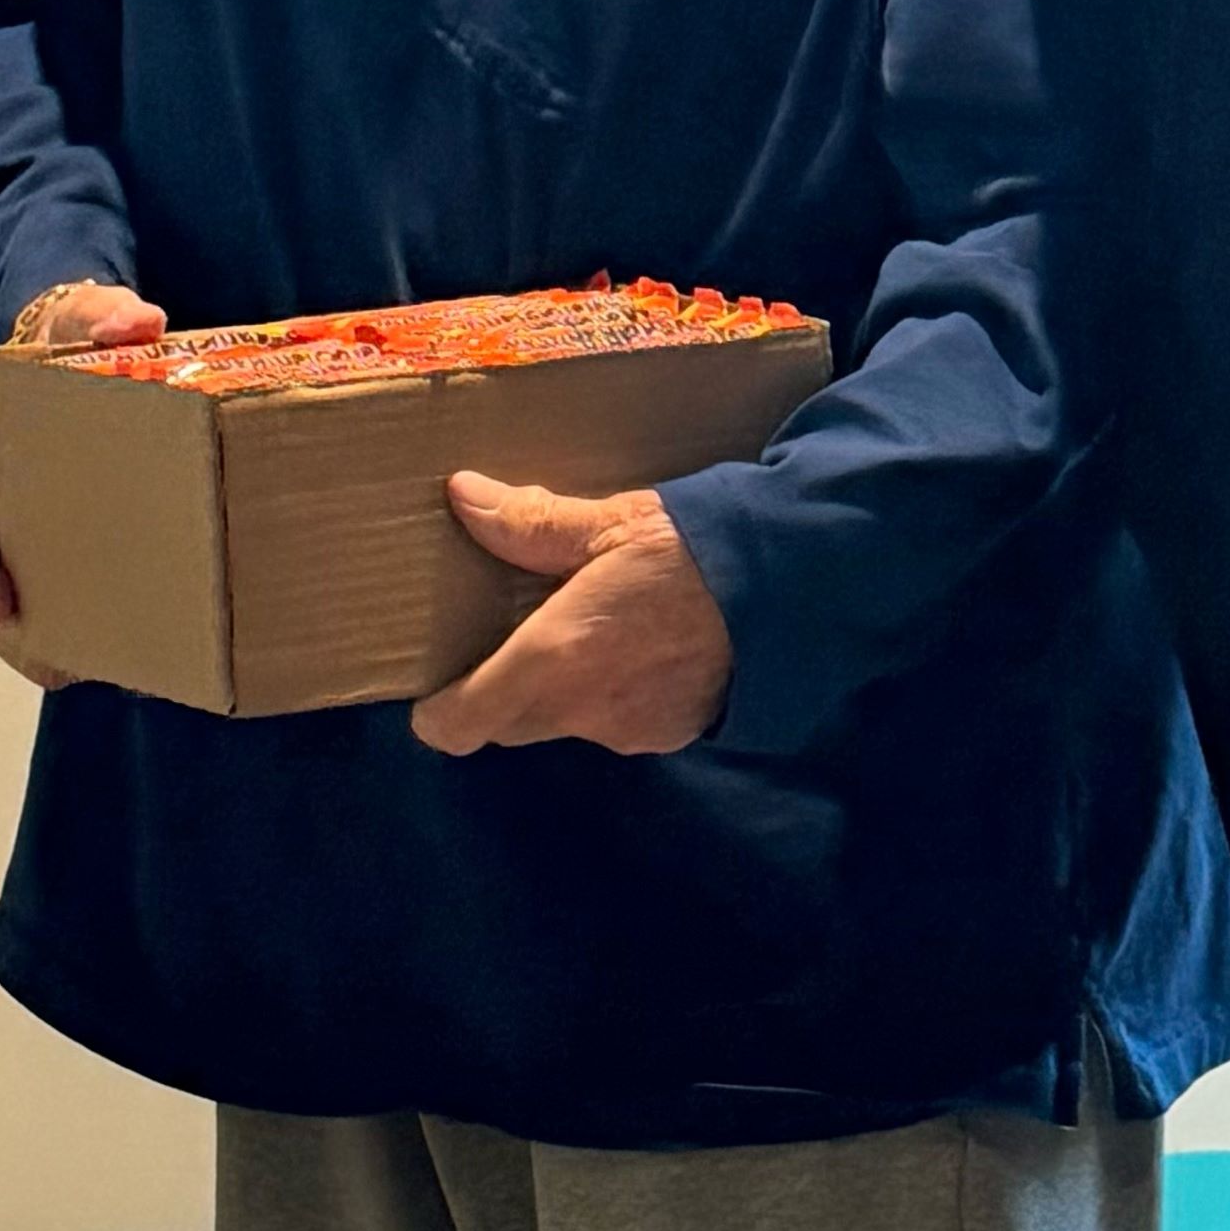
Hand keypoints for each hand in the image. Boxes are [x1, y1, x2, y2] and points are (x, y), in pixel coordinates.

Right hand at [0, 283, 160, 686]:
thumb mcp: (80, 324)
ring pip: (47, 618)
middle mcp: (19, 525)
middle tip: (56, 667)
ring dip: (70, 651)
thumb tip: (138, 322)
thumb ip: (103, 317)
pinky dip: (118, 639)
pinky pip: (100, 611)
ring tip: (114, 677)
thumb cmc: (78, 346)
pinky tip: (157, 661)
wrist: (103, 358)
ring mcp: (58, 549)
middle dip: (21, 639)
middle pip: (0, 600)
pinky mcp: (107, 559)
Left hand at [411, 477, 734, 757]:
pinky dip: (615, 695)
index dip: (437, 716)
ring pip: (567, 723)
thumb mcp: (609, 523)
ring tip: (590, 631)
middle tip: (510, 636)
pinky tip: (644, 647)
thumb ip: (530, 523)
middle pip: (508, 724)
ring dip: (564, 691)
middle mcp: (583, 711)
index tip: (434, 689)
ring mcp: (630, 730)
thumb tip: (463, 496)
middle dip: (497, 693)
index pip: (460, 725)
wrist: (795, 588)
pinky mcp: (673, 734)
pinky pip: (619, 723)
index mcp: (551, 660)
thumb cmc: (695, 548)